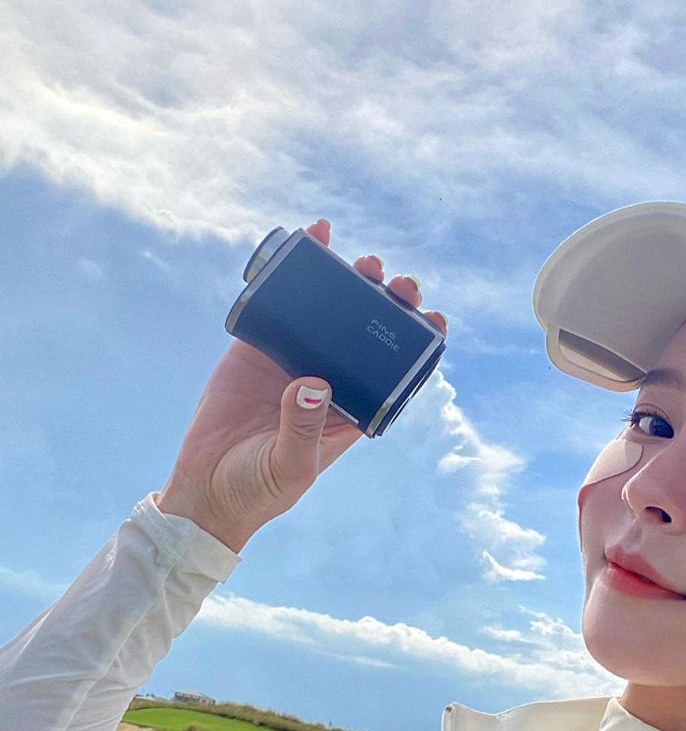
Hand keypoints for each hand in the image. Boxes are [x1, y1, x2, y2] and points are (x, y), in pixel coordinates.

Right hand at [156, 218, 447, 552]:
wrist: (206, 488)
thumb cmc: (261, 487)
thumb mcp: (290, 465)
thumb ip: (303, 430)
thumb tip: (313, 383)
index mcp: (352, 411)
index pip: (396, 372)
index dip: (417, 344)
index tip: (434, 318)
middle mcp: (330, 380)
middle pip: (367, 333)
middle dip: (388, 303)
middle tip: (395, 281)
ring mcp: (295, 360)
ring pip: (330, 312)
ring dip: (348, 282)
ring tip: (362, 260)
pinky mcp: (258, 348)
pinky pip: (280, 305)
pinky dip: (293, 276)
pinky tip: (307, 242)